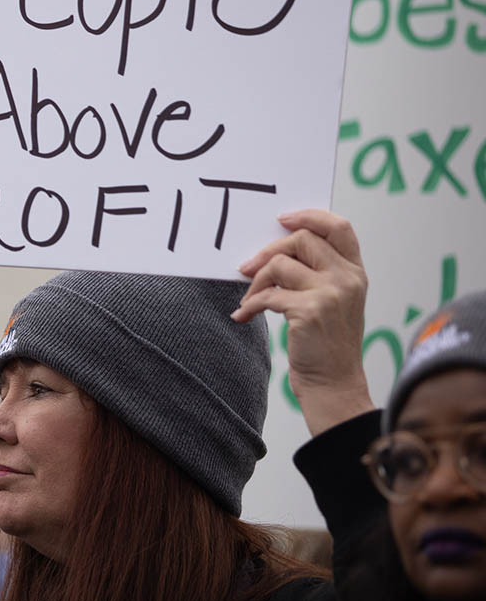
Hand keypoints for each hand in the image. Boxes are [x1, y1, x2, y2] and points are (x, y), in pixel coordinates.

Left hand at [231, 209, 374, 435]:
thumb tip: (275, 250)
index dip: (310, 216)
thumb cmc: (326, 343)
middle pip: (301, 240)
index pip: (339, 227)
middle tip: (246, 267)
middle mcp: (348, 278)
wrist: (333, 384)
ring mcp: (331, 293)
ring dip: (256, 281)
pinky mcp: (310, 310)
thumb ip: (319, 273)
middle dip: (268, 251)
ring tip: (249, 300)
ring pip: (279, 264)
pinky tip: (243, 315)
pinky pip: (268, 295)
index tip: (283, 218)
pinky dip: (250, 305)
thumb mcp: (335, 302)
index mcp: (356, 272)